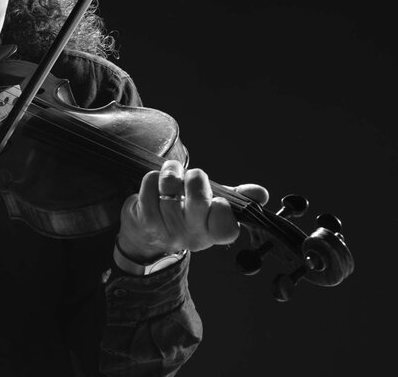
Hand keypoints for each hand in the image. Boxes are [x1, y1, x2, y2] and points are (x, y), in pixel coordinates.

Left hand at [118, 160, 268, 260]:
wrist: (146, 233)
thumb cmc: (185, 214)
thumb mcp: (213, 209)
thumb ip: (238, 199)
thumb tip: (261, 194)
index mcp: (213, 233)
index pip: (227, 228)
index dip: (223, 208)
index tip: (217, 199)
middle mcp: (192, 235)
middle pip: (198, 199)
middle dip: (196, 178)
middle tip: (192, 176)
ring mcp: (167, 229)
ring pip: (171, 186)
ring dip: (171, 171)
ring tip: (171, 172)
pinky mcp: (146, 219)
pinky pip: (150, 185)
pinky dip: (153, 178)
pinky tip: (155, 184)